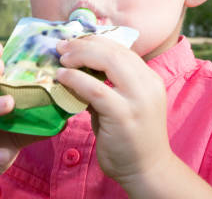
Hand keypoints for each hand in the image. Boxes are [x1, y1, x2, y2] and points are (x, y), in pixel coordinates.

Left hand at [55, 36, 173, 189]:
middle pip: (115, 50)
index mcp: (149, 78)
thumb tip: (78, 71)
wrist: (148, 171)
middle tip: (63, 46)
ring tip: (62, 58)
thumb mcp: (123, 105)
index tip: (75, 42)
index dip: (96, 41)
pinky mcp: (124, 115)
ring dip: (80, 55)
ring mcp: (138, 99)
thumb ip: (107, 87)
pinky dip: (76, 79)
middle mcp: (148, 84)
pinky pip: (96, 89)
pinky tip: (62, 76)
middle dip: (85, 44)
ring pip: (108, 61)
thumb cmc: (131, 140)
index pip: (122, 49)